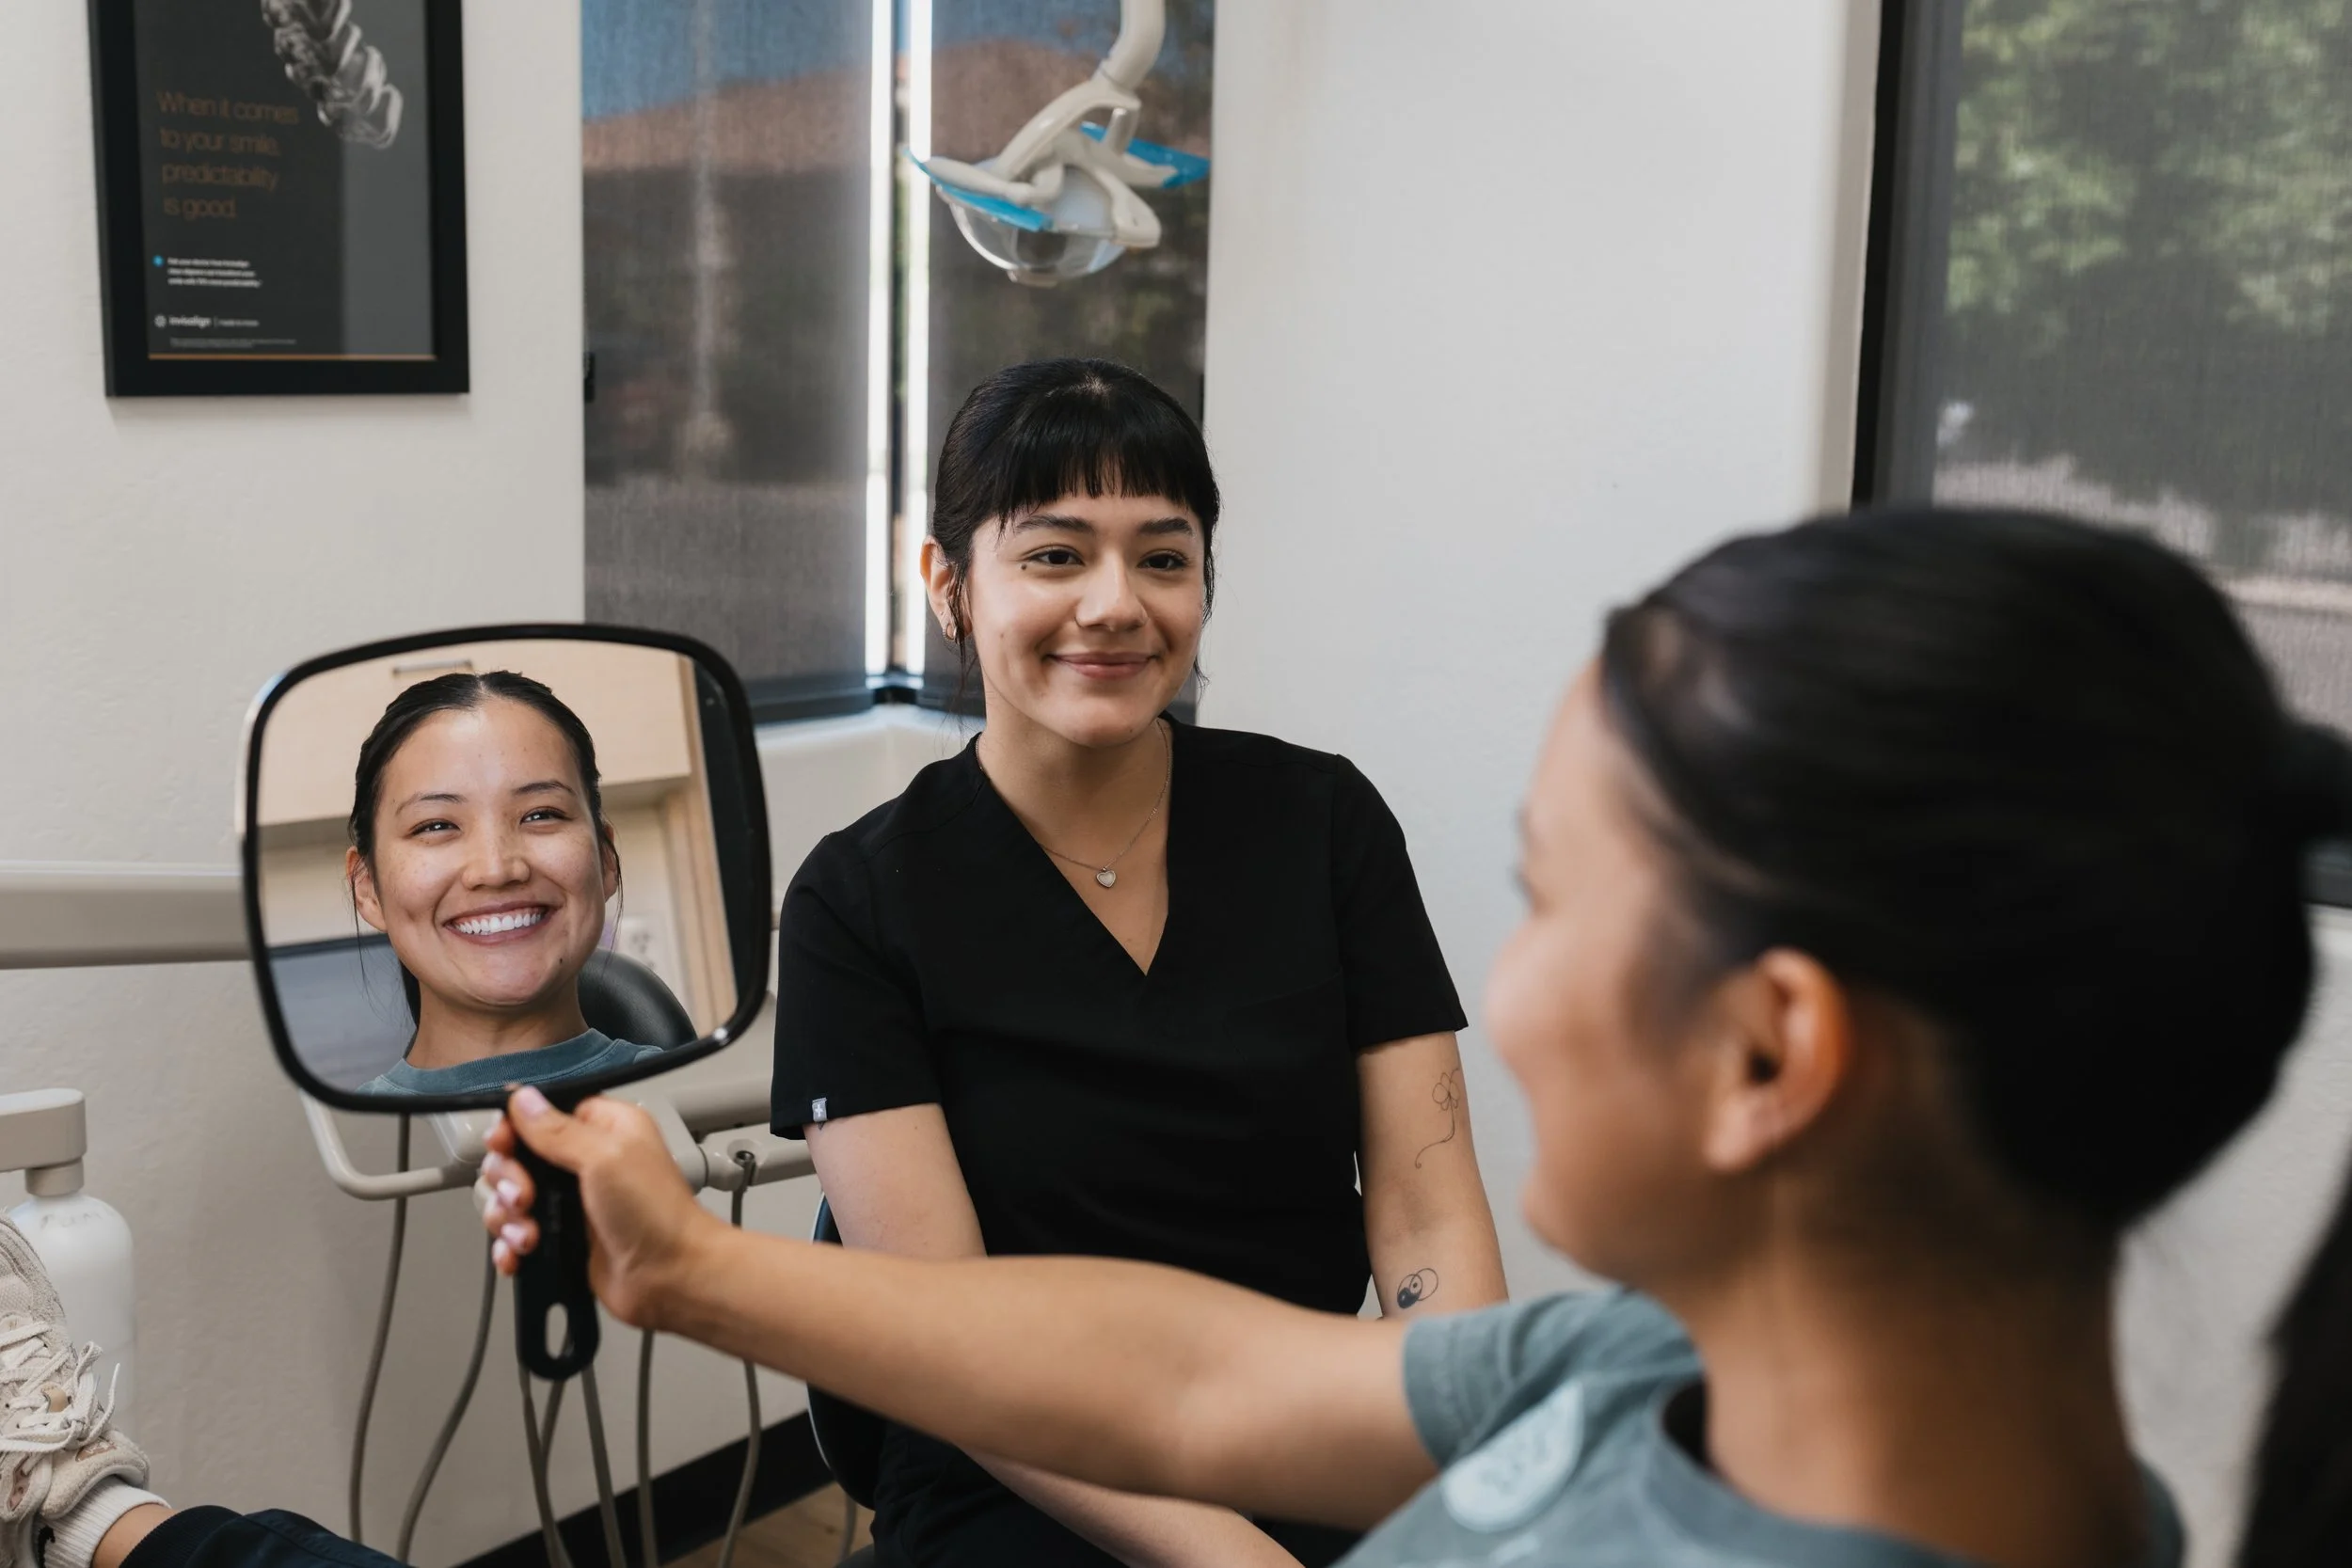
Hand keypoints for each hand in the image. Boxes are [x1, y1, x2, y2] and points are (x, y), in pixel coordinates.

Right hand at [478, 1086, 718, 1329]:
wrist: (672, 1277)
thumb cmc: (659, 1215)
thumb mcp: (607, 1157)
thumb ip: (559, 1129)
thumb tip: (525, 1100)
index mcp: (604, 1128)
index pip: (541, 1114)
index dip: (514, 1129)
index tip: (504, 1145)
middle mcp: (586, 1161)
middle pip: (516, 1157)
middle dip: (508, 1180)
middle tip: (525, 1198)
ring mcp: (572, 1201)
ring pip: (509, 1198)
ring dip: (507, 1218)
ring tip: (529, 1235)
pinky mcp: (563, 1236)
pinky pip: (516, 1234)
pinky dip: (509, 1246)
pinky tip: (518, 1254)